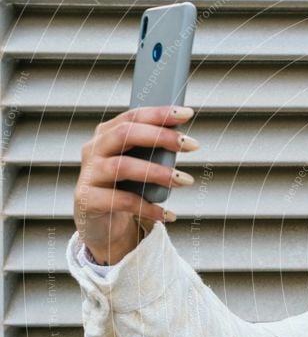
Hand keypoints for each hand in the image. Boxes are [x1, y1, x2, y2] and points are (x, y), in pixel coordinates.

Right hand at [73, 105, 198, 264]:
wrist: (100, 223)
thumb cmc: (124, 188)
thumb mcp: (138, 165)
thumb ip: (152, 151)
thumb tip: (185, 141)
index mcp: (107, 134)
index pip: (132, 116)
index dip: (159, 113)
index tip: (187, 114)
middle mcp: (94, 150)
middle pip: (125, 134)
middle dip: (161, 137)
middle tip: (192, 145)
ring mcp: (89, 174)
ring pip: (123, 167)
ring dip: (158, 172)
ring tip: (184, 180)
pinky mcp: (88, 200)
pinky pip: (122, 201)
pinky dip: (148, 207)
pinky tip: (168, 213)